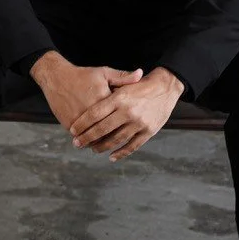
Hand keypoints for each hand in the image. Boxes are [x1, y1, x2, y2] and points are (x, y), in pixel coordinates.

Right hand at [32, 54, 144, 132]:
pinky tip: (91, 142)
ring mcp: (81, 120)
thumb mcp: (104, 73)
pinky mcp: (70, 124)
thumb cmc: (82, 75)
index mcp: (105, 99)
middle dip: (115, 138)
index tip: (130, 127)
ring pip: (95, 138)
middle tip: (118, 141)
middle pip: (109, 131)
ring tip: (104, 145)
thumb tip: (141, 74)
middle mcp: (94, 111)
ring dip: (100, 143)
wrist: (56, 78)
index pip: (120, 116)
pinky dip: (87, 141)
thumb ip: (123, 77)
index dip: (126, 123)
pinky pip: (82, 137)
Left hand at [69, 66, 185, 161]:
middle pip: (102, 129)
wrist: (165, 87)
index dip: (82, 124)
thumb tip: (87, 100)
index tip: (73, 130)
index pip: (95, 113)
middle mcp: (128, 111)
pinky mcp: (148, 131)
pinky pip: (132, 146)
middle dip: (87, 138)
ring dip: (102, 147)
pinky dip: (120, 153)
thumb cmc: (140, 85)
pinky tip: (111, 156)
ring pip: (115, 139)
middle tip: (77, 143)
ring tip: (92, 149)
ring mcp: (139, 123)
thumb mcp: (123, 83)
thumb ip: (106, 92)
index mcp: (119, 97)